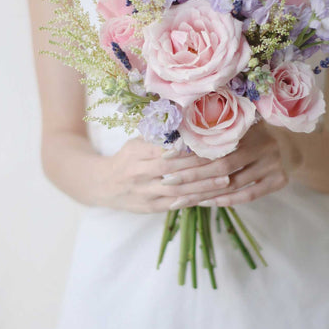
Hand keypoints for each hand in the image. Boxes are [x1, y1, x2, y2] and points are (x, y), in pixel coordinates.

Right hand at [90, 136, 241, 213]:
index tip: (210, 142)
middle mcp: (139, 173)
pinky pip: (175, 205)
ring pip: (177, 190)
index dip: (187, 148)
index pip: (165, 149)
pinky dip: (194, 201)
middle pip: (173, 170)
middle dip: (200, 166)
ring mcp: (144, 193)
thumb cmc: (126, 159)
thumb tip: (185, 119)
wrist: (102, 186)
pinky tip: (213, 197)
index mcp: (136, 152)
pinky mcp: (150, 208)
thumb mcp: (136, 142)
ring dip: (203, 186)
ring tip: (226, 180)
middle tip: (226, 160)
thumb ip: (157, 135)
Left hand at [161, 123, 290, 209]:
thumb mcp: (239, 124)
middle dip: (192, 176)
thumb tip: (176, 138)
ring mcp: (272, 164)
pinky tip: (206, 203)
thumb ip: (215, 128)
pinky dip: (225, 200)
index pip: (214, 144)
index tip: (165, 160)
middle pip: (221, 166)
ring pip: (232, 184)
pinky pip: (248, 194)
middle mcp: (263, 145)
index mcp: (250, 127)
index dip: (188, 153)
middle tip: (167, 184)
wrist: (293, 145)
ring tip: (181, 198)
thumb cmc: (255, 132)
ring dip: (204, 192)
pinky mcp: (279, 181)